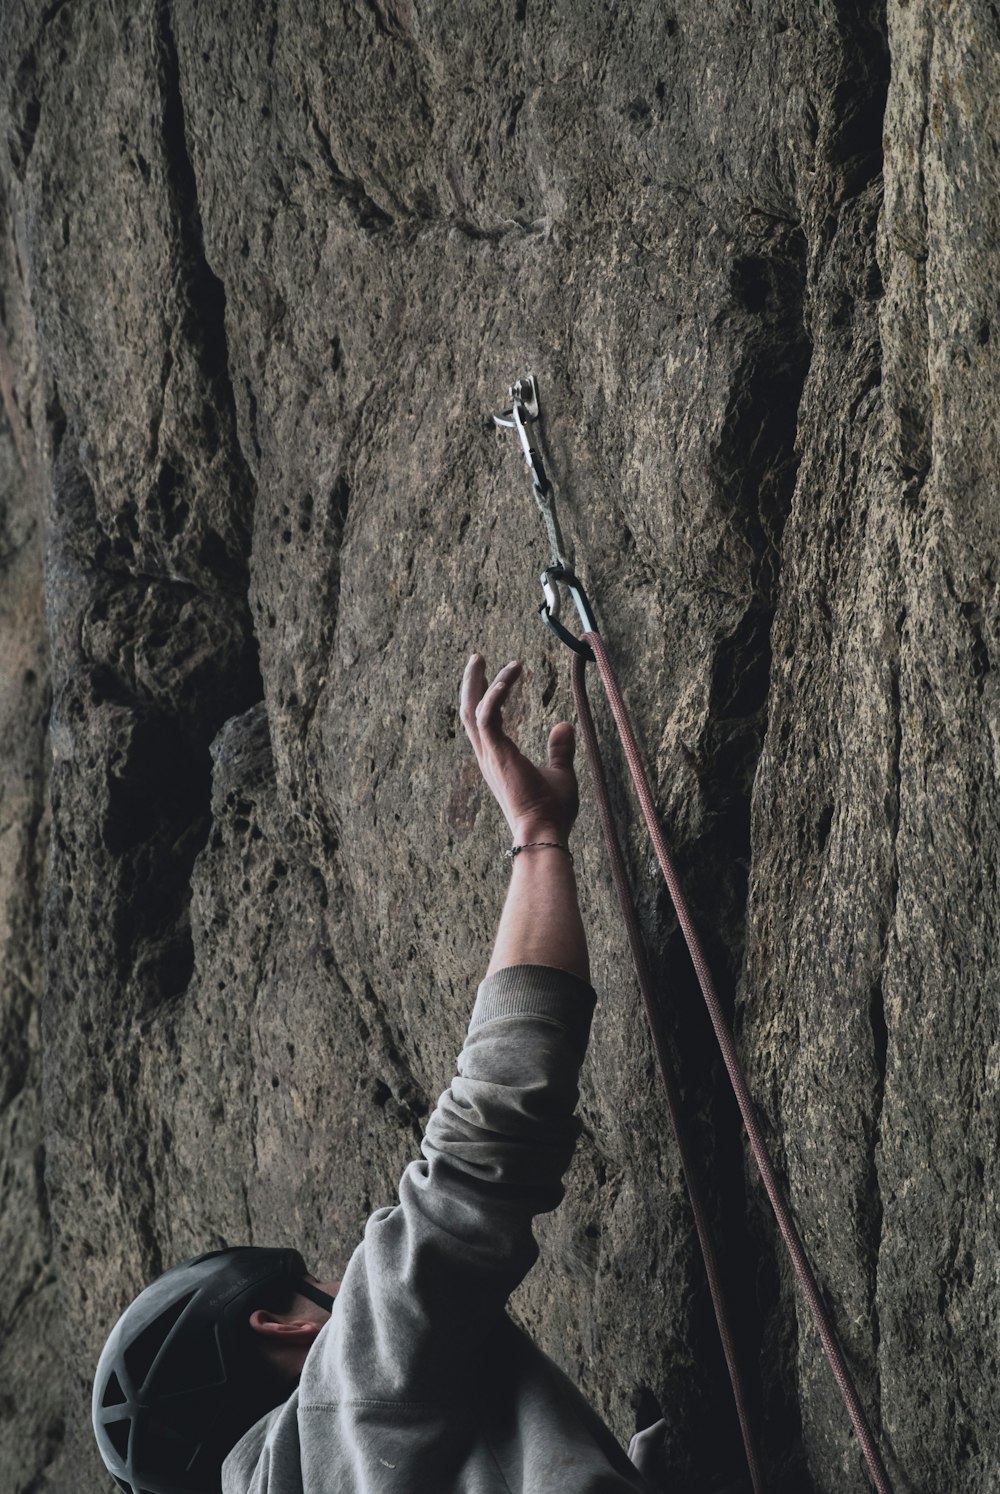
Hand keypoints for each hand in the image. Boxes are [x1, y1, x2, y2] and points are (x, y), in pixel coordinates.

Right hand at [460, 654, 578, 843]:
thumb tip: (564, 724)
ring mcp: (490, 754)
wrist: (544, 831)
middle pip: (469, 711)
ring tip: (483, 658)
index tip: (496, 674)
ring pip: (473, 709)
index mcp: (498, 758)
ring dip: (479, 682)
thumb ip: (559, 749)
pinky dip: (494, 695)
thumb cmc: (551, 811)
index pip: (485, 721)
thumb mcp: (560, 773)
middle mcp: (488, 755)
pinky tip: (508, 677)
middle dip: (472, 683)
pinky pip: (487, 715)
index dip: (487, 696)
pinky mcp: (497, 753)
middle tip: (477, 658)